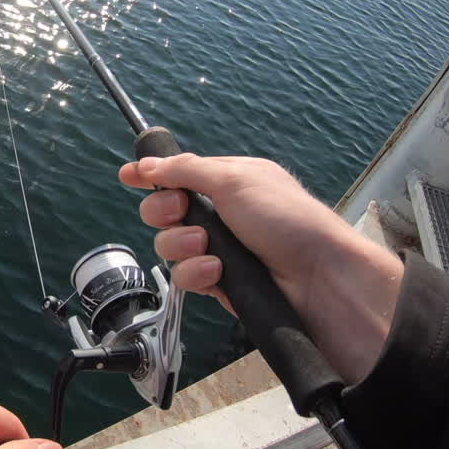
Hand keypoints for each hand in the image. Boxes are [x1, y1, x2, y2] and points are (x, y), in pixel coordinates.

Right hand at [119, 154, 402, 382]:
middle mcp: (224, 215)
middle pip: (166, 211)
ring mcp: (221, 251)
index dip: (153, 175)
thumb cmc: (287, 220)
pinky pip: (187, 277)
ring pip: (171, 246)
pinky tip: (218, 273)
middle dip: (164, 212)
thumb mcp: (235, 181)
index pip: (181, 174)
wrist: (321, 281)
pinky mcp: (221, 284)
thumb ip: (186, 170)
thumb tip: (148, 163)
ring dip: (183, 245)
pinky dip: (198, 273)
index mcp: (230, 182)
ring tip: (208, 247)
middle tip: (179, 212)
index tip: (127, 176)